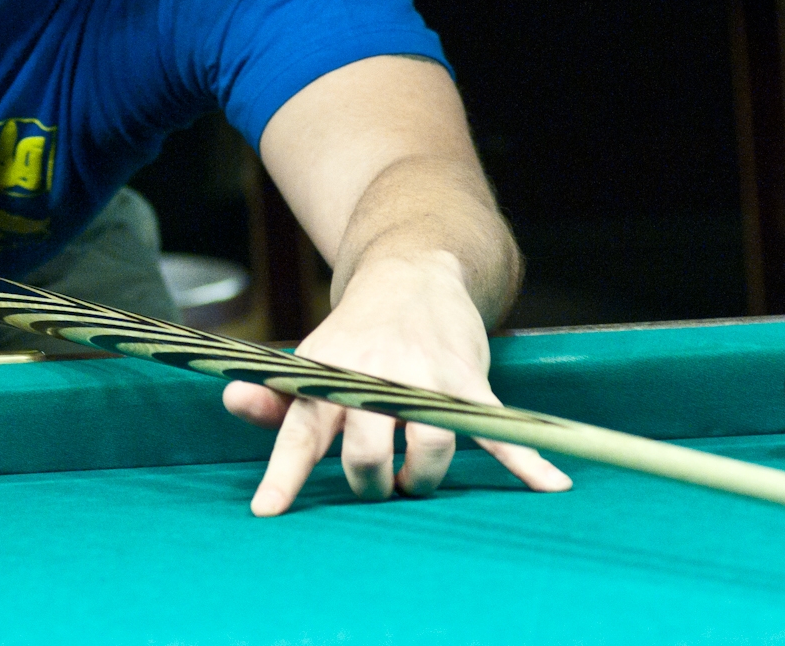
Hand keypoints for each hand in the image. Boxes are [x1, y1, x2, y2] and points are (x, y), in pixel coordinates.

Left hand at [222, 253, 569, 513]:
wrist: (412, 273)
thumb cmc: (355, 335)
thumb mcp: (310, 360)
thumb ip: (275, 396)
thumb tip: (233, 405)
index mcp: (329, 376)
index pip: (301, 432)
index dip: (283, 475)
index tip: (267, 510)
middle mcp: (375, 378)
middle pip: (368, 455)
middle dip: (371, 482)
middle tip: (376, 480)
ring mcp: (425, 380)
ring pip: (428, 453)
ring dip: (423, 479)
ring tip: (415, 477)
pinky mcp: (467, 381)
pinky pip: (496, 428)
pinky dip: (525, 459)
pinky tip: (551, 484)